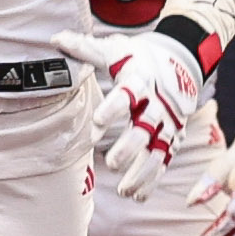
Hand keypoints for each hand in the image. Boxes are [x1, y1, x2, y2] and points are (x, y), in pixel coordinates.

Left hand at [61, 27, 209, 196]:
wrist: (180, 62)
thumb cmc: (139, 58)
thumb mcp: (116, 49)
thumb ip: (85, 49)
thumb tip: (54, 39)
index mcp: (140, 79)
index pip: (128, 94)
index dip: (114, 108)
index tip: (97, 123)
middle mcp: (157, 102)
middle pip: (146, 127)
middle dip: (130, 147)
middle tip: (112, 163)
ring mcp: (168, 122)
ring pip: (158, 150)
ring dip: (142, 172)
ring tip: (123, 190)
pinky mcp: (174, 136)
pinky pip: (165, 161)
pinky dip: (152, 180)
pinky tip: (136, 195)